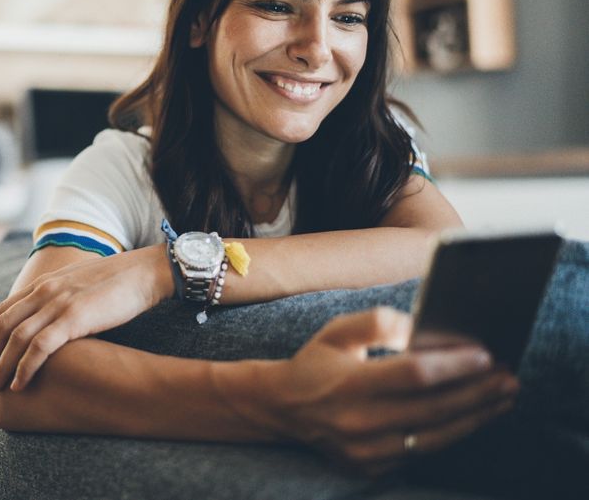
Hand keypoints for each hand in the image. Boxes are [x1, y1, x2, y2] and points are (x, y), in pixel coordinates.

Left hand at [0, 245, 171, 391]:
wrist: (143, 272)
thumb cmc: (118, 283)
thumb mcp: (80, 286)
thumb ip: (61, 299)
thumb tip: (55, 321)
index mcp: (45, 283)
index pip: (4, 310)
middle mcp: (45, 291)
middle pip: (4, 325)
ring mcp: (58, 303)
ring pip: (17, 338)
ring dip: (1, 365)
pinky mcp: (74, 317)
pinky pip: (40, 346)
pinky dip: (25, 367)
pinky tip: (19, 384)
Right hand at [269, 307, 516, 475]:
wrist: (282, 408)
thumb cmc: (315, 362)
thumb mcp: (337, 330)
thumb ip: (379, 322)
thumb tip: (423, 330)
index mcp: (349, 384)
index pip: (414, 375)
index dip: (453, 365)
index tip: (485, 354)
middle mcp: (358, 422)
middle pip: (434, 409)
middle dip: (477, 393)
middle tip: (509, 377)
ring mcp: (366, 451)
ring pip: (435, 437)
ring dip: (474, 418)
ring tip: (501, 399)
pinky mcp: (371, 468)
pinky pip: (421, 452)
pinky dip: (449, 434)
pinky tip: (470, 417)